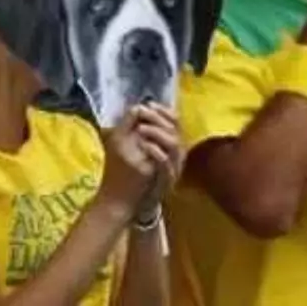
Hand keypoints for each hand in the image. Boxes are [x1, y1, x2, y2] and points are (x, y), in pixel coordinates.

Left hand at [97, 103, 183, 217]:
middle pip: (177, 129)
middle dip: (159, 119)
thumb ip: (138, 128)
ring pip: (176, 144)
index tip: (149, 104)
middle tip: (142, 114)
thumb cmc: (132, 175)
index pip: (175, 121)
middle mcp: (176, 154)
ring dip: (158, 133)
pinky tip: (144, 146)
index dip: (164, 110)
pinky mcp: (167, 181)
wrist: (130, 203)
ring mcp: (174, 168)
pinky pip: (166, 163)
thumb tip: (138, 107)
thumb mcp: (132, 147)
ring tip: (141, 129)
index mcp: (169, 144)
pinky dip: (156, 152)